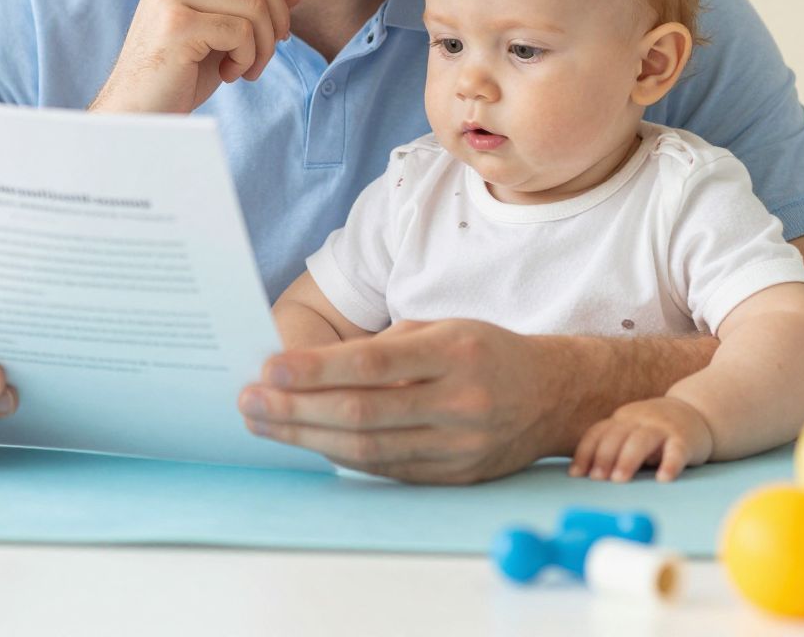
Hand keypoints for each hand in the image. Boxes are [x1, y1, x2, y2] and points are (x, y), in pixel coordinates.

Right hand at [90, 0, 301, 114]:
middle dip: (280, 14)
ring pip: (255, 4)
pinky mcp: (177, 24)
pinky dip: (248, 59)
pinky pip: (242, 32)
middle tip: (273, 45)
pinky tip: (231, 73)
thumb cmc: (183, 67)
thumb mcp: (213, 18)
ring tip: (249, 66)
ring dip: (265, 44)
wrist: (140, 109)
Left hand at [238, 320, 570, 484]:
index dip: (316, 370)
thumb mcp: (442, 328)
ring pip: (370, 448)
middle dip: (297, 410)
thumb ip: (383, 347)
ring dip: (308, 438)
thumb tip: (307, 368)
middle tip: (249, 403)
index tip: (269, 369)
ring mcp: (460, 445)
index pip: (373, 364)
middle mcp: (461, 401)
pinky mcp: (455, 476)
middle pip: (363, 413)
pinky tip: (308, 442)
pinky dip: (342, 456)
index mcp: (456, 352)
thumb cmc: (484, 351)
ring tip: (264, 424)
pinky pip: (387, 469)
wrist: (553, 395)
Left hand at [571, 395, 713, 482]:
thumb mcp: (632, 430)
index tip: (576, 475)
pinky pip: (676, 451)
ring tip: (619, 481)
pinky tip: (663, 479)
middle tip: (597, 480)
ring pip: (641, 440)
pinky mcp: (684, 439)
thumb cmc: (657, 430)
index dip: (586, 453)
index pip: (598, 432)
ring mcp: (663, 427)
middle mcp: (640, 419)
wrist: (699, 413)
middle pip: (617, 435)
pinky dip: (669, 464)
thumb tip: (587, 476)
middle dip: (604, 457)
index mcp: (623, 419)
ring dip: (627, 460)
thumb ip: (614, 446)